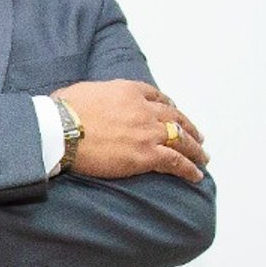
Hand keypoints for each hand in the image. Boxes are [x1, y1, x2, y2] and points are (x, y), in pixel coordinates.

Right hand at [52, 80, 207, 182]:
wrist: (62, 129)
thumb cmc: (63, 111)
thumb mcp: (84, 91)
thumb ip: (98, 96)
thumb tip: (88, 103)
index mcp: (128, 91)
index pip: (156, 96)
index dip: (168, 105)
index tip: (172, 111)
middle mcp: (144, 109)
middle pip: (174, 116)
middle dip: (188, 126)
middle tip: (196, 135)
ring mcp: (148, 132)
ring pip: (181, 138)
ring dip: (195, 148)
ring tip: (203, 156)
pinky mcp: (146, 155)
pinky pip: (176, 162)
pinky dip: (189, 168)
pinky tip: (196, 175)